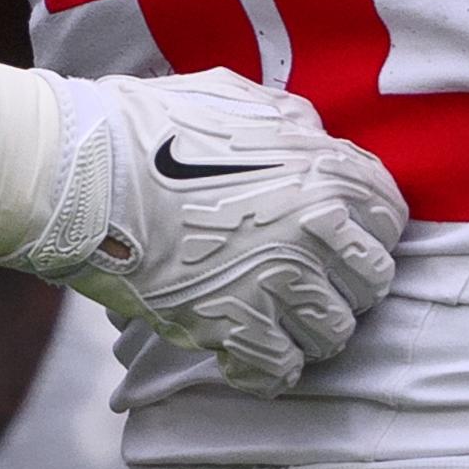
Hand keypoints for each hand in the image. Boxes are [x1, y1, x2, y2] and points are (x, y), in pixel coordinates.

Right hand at [23, 71, 406, 394]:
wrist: (79, 171)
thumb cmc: (150, 126)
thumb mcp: (238, 99)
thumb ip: (292, 124)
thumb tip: (316, 138)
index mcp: (326, 169)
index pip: (390, 218)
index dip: (366, 234)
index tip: (341, 245)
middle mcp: (315, 228)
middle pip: (372, 283)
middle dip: (344, 287)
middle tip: (310, 288)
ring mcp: (276, 280)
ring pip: (334, 333)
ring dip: (309, 332)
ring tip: (279, 324)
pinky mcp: (233, 327)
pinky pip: (279, 369)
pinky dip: (266, 368)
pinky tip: (246, 353)